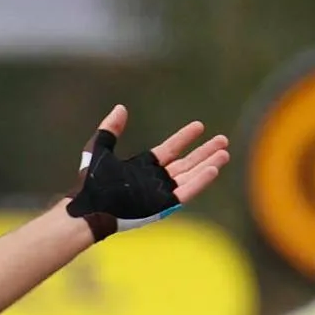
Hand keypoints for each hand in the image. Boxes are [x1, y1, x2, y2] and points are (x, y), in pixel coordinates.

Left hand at [67, 106, 229, 238]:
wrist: (89, 207)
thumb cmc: (90, 183)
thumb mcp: (99, 149)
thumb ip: (110, 130)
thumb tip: (120, 108)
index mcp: (142, 167)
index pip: (169, 150)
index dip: (184, 138)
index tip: (199, 126)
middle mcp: (154, 181)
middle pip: (186, 163)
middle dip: (205, 152)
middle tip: (223, 140)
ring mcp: (160, 193)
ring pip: (191, 176)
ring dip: (208, 165)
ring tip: (225, 153)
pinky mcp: (163, 205)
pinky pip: (186, 192)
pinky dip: (200, 182)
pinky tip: (214, 170)